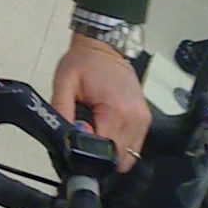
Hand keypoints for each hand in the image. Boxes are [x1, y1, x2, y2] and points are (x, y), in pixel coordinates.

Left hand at [51, 33, 151, 172]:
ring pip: (127, 158)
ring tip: (97, 126)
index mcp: (117, 111)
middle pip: (118, 160)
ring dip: (110, 150)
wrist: (104, 46)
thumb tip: (67, 139)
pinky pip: (133, 146)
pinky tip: (107, 126)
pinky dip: (119, 144)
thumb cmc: (84, 62)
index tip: (80, 135)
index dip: (87, 152)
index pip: (105, 154)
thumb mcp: (63, 84)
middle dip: (99, 154)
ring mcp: (143, 121)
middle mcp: (135, 119)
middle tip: (87, 130)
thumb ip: (62, 112)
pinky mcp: (145, 120)